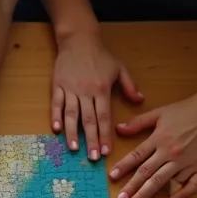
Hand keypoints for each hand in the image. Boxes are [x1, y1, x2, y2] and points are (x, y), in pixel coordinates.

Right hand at [51, 31, 142, 161]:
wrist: (79, 40)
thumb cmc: (100, 55)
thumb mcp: (119, 68)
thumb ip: (129, 86)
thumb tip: (140, 100)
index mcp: (102, 89)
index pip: (104, 117)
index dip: (105, 135)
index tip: (106, 151)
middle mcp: (86, 92)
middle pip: (89, 120)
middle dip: (91, 140)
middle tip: (92, 157)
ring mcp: (70, 89)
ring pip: (71, 115)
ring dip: (72, 133)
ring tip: (74, 149)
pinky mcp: (58, 86)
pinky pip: (56, 104)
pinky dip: (56, 117)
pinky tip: (56, 129)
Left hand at [109, 88, 196, 197]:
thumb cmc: (188, 110)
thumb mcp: (160, 112)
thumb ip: (138, 122)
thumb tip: (118, 129)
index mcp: (160, 139)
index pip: (137, 156)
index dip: (123, 168)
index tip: (112, 178)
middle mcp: (172, 152)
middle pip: (147, 173)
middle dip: (131, 188)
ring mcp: (188, 161)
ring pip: (164, 181)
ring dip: (147, 195)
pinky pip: (192, 185)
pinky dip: (181, 195)